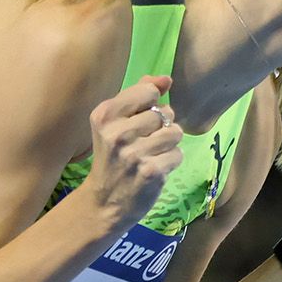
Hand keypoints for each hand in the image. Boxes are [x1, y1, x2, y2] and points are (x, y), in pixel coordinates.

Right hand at [81, 74, 182, 227]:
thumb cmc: (113, 157)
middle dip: (162, 126)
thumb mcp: (115, 123)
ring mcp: (134, 154)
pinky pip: (178, 154)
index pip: (148, 91)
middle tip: (145, 143)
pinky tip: (155, 169)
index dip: (152, 104)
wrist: (104, 203)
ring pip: (175, 132)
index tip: (139, 120)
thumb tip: (166, 79)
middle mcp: (117, 133)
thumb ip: (138, 95)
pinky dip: (171, 162)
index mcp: (105, 115)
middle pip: (166, 112)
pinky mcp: (151, 172)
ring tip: (152, 155)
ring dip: (169, 144)